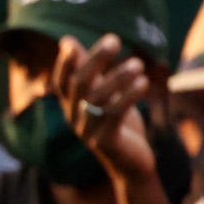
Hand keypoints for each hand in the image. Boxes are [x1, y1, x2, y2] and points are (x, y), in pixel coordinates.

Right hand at [53, 34, 154, 181]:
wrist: (130, 163)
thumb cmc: (116, 123)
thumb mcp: (102, 94)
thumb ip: (87, 69)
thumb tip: (66, 40)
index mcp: (71, 105)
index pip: (61, 82)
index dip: (63, 64)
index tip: (70, 44)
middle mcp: (74, 117)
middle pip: (79, 85)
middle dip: (95, 61)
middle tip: (115, 40)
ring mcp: (88, 131)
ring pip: (99, 99)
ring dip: (118, 77)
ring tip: (138, 64)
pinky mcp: (106, 142)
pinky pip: (115, 114)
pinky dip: (129, 96)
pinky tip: (143, 82)